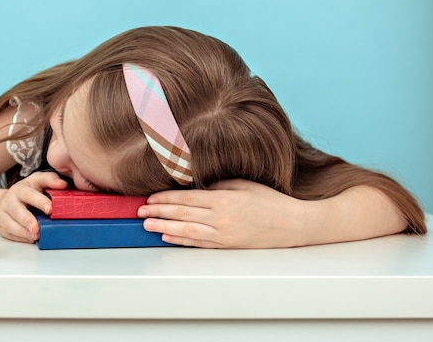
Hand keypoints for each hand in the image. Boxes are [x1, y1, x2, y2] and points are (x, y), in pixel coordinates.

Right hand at [0, 171, 67, 242]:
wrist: (6, 201)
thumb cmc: (27, 191)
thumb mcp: (38, 181)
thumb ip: (50, 180)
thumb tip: (63, 184)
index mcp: (21, 189)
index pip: (29, 193)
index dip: (39, 201)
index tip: (50, 208)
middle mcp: (11, 201)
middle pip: (17, 210)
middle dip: (26, 219)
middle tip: (36, 227)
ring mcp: (4, 214)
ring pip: (9, 224)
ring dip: (22, 231)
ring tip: (35, 235)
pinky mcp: (2, 226)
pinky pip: (9, 233)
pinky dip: (20, 237)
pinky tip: (30, 238)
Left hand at [138, 179, 305, 248]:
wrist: (293, 224)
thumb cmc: (270, 201)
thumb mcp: (243, 185)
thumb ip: (218, 186)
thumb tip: (195, 188)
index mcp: (224, 199)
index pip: (186, 198)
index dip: (165, 199)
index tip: (150, 198)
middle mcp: (221, 219)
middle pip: (182, 214)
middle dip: (158, 213)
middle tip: (139, 212)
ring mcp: (224, 235)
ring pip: (187, 231)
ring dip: (164, 228)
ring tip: (147, 226)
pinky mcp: (228, 246)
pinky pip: (200, 244)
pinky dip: (182, 240)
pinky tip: (169, 237)